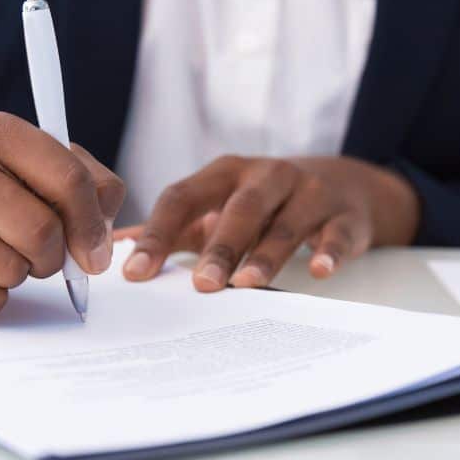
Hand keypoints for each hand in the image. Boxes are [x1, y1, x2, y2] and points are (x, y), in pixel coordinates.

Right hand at [0, 112, 123, 316]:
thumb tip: (97, 246)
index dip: (91, 224)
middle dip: (53, 256)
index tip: (94, 251)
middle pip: (41, 230)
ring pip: (12, 269)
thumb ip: (96, 194)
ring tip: (1, 254)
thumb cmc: (5, 196)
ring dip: (20, 275)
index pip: (69, 179)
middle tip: (40, 252)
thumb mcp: (53, 174)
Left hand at [119, 155, 417, 290]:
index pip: (183, 197)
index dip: (158, 234)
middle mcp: (267, 176)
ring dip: (267, 254)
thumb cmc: (263, 203)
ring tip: (248, 285)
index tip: (135, 273)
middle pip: (240, 209)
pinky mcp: (345, 216)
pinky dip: (329, 251)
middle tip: (202, 285)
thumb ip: (172, 228)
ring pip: (287, 223)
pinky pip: (337, 233)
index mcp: (225, 173)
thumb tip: (114, 250)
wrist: (344, 184)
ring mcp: (310, 192)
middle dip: (220, 247)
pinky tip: (319, 272)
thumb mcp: (217, 205)